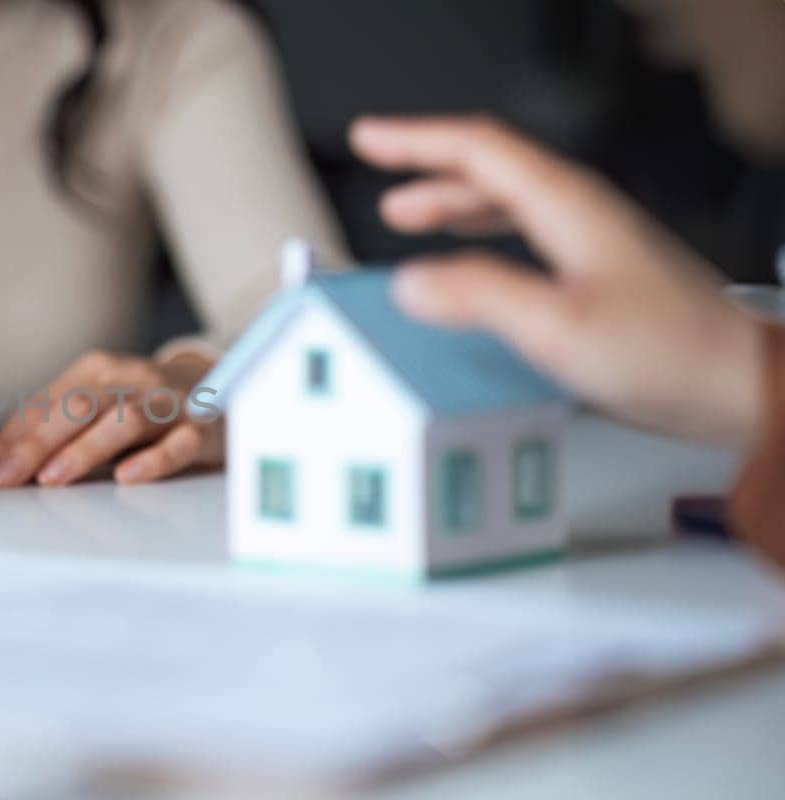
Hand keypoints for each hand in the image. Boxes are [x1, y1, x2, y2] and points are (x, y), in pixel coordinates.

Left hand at [0, 350, 224, 487]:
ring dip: (84, 450)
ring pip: (124, 421)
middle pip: (77, 409)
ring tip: (52, 479)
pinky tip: (126, 477)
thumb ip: (51, 430)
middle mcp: (129, 379)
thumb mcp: (95, 406)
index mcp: (95, 371)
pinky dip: (152, 460)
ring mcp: (167, 402)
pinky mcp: (202, 428)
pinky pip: (178, 444)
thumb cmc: (140, 404)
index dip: (10, 441)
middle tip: (5, 480)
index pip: (44, 406)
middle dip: (35, 446)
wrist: (216, 387)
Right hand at [350, 115, 766, 446]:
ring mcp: (596, 242)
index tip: (371, 138)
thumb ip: (478, 296)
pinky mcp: (602, 276)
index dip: (415, 140)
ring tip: (411, 217)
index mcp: (567, 207)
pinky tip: (473, 268)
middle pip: (492, 169)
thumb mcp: (555, 326)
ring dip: (454, 202)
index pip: (478, 148)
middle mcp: (582, 214)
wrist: (741, 386)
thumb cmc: (669, 354)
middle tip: (383, 171)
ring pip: (510, 202)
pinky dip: (484, 236)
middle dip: (428, 168)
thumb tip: (411, 281)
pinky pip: (528, 236)